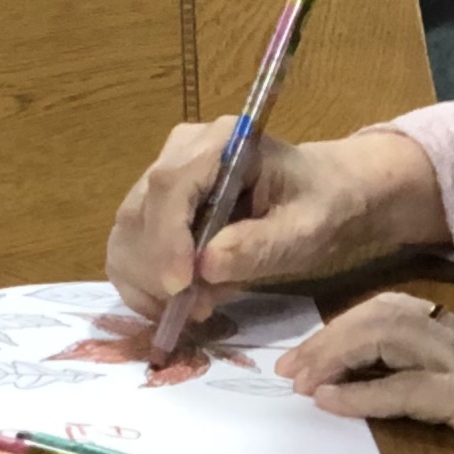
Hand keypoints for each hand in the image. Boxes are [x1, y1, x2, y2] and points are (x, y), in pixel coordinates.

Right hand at [107, 119, 447, 327]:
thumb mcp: (306, 229)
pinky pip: (129, 245)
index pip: (170, 185)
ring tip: (195, 306)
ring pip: (127, 233)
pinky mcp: (154, 203)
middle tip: (197, 311)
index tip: (180, 287)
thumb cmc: (322, 205)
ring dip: (148, 281)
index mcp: (221, 142)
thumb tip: (206, 266)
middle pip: (139, 212)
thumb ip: (260, 245)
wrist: (326, 194)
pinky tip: (177, 300)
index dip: (167, 240)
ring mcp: (163, 175)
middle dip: (158, 271)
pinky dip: (142, 282)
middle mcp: (180, 150)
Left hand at [279, 294, 453, 453]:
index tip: (311, 357)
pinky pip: (413, 390)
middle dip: (333, 335)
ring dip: (338, 355)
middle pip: (393, 311)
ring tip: (302, 382)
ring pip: (396, 335)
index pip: (409, 311)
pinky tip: (334, 405)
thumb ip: (450, 401)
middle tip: (291, 367)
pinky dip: (366, 394)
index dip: (351, 327)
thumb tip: (379, 402)